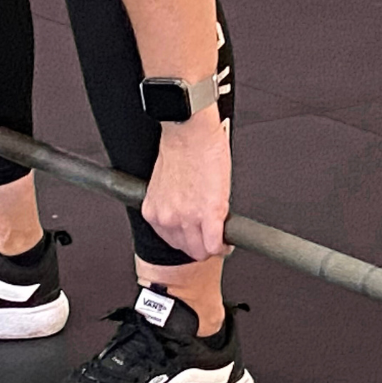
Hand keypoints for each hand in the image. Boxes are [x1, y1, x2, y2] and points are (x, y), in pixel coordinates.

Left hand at [141, 104, 232, 261]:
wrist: (188, 130)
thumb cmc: (179, 147)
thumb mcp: (165, 184)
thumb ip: (172, 203)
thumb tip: (185, 212)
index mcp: (154, 211)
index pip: (172, 242)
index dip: (188, 239)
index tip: (196, 235)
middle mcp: (167, 218)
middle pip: (188, 251)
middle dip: (202, 244)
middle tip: (211, 234)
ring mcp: (188, 218)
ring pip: (203, 251)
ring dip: (214, 245)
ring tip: (221, 233)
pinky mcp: (209, 214)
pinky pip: (217, 245)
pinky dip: (224, 244)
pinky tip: (227, 236)